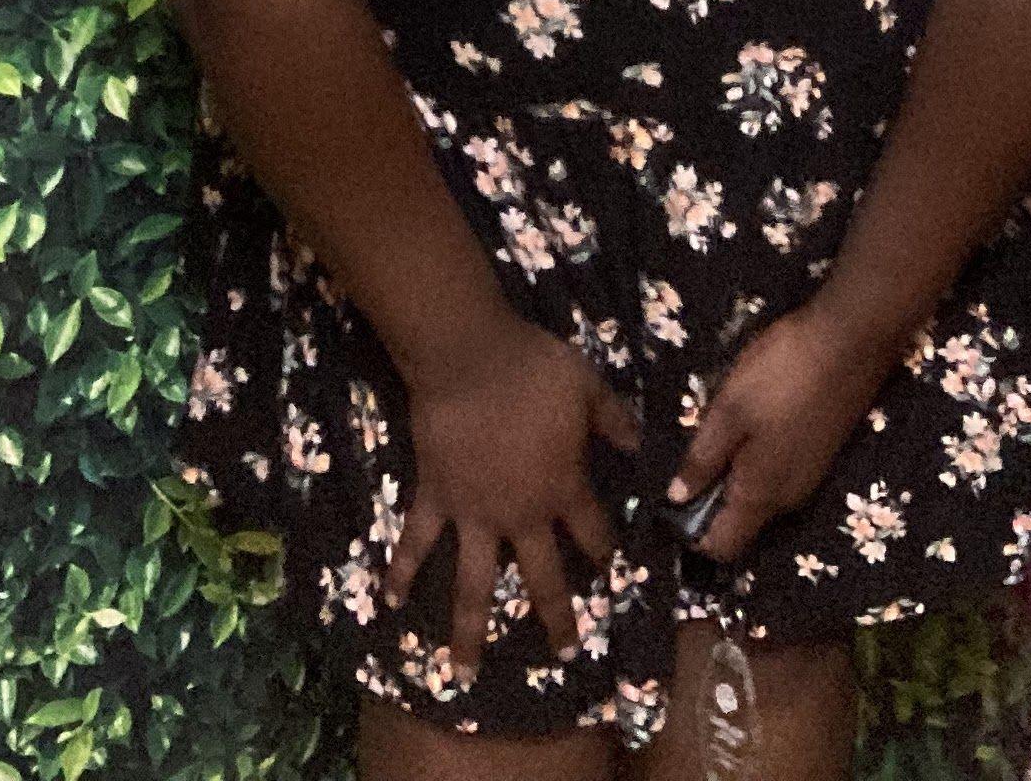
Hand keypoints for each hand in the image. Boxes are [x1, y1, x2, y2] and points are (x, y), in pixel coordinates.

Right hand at [384, 317, 637, 682]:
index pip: (592, 533)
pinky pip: (416, 542)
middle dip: (556, 617)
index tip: (611, 570)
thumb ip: (614, 420)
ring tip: (466, 672)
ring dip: (470, 630)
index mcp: (562, 490)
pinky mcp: (435, 499)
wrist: (470, 357)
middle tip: (563, 652)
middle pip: (542, 578)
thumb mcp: (588, 388)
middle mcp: (520, 516)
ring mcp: (473, 514)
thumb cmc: (533, 370)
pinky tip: (391, 602)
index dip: (605, 552)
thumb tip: (640, 443)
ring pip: (474, 584)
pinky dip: (401, 571)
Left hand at [668, 302, 896, 565]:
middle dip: (711, 499)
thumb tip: (676, 497)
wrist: (851, 343)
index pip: (723, 546)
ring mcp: (808, 478)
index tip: (670, 502)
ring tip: (719, 430)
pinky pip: (778, 476)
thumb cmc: (782, 375)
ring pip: (760, 497)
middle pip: (742, 523)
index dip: (691, 534)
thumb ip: (702, 458)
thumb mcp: (730, 410)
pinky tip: (750, 422)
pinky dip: (756, 462)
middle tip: (692, 453)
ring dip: (734, 476)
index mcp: (760, 495)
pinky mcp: (820, 455)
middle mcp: (787, 500)